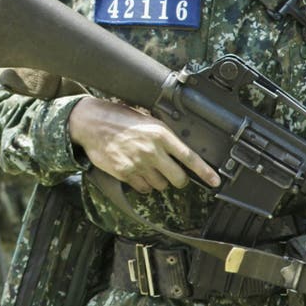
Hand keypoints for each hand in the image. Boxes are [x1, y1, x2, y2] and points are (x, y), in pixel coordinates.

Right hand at [68, 97, 220, 193]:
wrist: (90, 123)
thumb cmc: (117, 117)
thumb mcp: (145, 118)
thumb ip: (162, 134)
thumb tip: (178, 148)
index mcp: (161, 133)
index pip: (190, 157)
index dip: (205, 172)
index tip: (215, 181)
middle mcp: (152, 150)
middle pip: (178, 178)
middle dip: (178, 179)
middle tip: (172, 173)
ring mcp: (139, 164)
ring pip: (161, 185)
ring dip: (158, 180)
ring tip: (146, 166)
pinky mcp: (126, 173)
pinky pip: (144, 188)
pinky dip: (143, 184)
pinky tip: (136, 171)